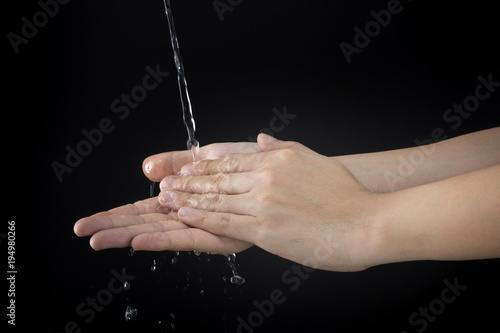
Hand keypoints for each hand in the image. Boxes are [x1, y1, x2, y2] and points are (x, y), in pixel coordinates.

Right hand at [74, 142, 260, 252]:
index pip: (146, 210)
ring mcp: (209, 228)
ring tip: (99, 239)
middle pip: (148, 224)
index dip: (117, 214)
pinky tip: (140, 241)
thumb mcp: (211, 156)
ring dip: (130, 235)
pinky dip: (165, 239)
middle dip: (114, 228)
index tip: (91, 221)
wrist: (292, 175)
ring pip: (163, 233)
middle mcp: (195, 218)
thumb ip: (178, 161)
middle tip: (83, 232)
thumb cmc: (254, 165)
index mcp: (189, 201)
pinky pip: (192, 237)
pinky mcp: (226, 234)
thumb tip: (146, 168)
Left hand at [157, 134, 380, 271]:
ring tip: (165, 198)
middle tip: (165, 182)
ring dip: (187, 198)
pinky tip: (185, 214)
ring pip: (216, 198)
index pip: (232, 161)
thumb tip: (260, 138)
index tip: (187, 168)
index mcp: (278, 159)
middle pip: (218, 178)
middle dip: (188, 181)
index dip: (205, 165)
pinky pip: (224, 221)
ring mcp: (263, 202)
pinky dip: (201, 217)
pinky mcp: (264, 228)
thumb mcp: (315, 160)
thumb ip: (284, 148)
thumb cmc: (346, 195)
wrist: (367, 222)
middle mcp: (267, 177)